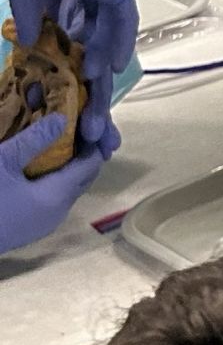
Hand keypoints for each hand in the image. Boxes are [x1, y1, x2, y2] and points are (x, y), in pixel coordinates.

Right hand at [0, 114, 113, 257]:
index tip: (86, 117)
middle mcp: (58, 212)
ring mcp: (43, 223)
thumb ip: (33, 140)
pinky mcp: (28, 227)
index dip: (93, 140)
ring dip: (63, 166)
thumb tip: (62, 118)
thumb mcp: (3, 162)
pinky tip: (34, 165)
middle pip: (80, 177)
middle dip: (80, 151)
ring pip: (65, 189)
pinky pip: (49, 198)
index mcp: (58, 196)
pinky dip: (50, 179)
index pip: (90, 165)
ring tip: (53, 140)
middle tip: (72, 124)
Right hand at [5, 0, 138, 114]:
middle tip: (81, 72)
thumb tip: (27, 40)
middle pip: (91, 18)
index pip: (66, 9)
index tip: (58, 57)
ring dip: (101, 49)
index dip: (62, 34)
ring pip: (107, 22)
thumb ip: (29, 12)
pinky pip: (124, 18)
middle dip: (86, 46)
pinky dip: (121, 40)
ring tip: (94, 76)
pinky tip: (115, 63)